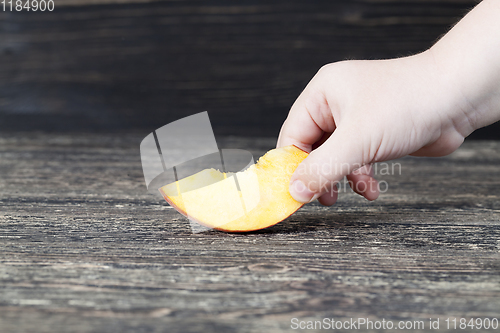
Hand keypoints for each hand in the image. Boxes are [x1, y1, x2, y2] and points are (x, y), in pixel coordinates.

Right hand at [277, 51, 472, 205]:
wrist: (458, 99)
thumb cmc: (408, 103)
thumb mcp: (357, 140)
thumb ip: (322, 168)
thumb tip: (294, 190)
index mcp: (323, 93)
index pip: (293, 134)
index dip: (291, 166)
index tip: (292, 193)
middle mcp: (336, 103)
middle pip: (312, 147)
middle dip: (319, 174)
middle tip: (321, 198)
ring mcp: (356, 118)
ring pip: (335, 156)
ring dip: (342, 178)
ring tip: (351, 193)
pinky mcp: (375, 133)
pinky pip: (357, 159)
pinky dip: (362, 176)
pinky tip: (372, 188)